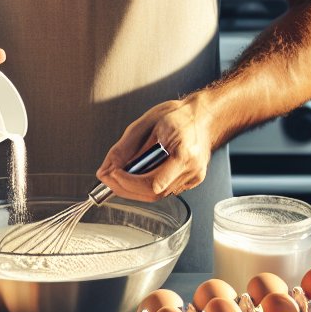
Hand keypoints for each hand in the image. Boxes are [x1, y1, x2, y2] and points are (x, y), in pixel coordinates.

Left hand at [95, 98, 212, 201]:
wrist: (203, 116)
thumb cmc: (178, 116)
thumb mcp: (146, 123)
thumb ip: (125, 147)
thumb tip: (107, 169)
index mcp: (182, 153)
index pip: (153, 183)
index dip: (129, 183)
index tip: (112, 174)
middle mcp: (191, 170)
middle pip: (154, 194)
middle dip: (126, 188)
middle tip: (109, 177)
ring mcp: (193, 178)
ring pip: (158, 195)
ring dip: (134, 188)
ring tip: (120, 175)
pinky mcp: (192, 181)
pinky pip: (165, 190)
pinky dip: (147, 185)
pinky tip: (139, 173)